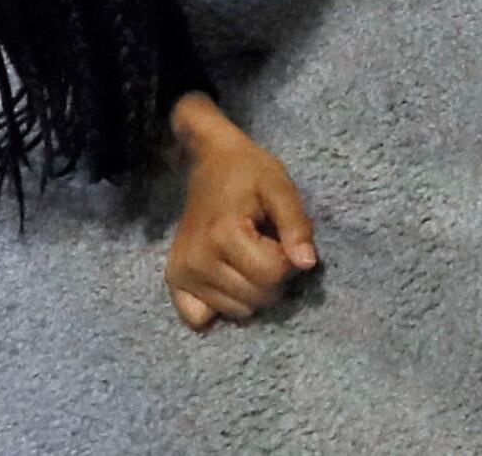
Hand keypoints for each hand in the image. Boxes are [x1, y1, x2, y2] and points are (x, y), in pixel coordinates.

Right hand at [165, 99, 317, 330]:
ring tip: (245, 256)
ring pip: (236, 311)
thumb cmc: (250, 173)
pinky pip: (199, 319)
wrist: (208, 162)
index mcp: (224, 234)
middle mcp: (197, 260)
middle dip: (272, 276)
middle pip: (257, 298)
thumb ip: (297, 226)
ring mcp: (181, 274)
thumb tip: (307, 264)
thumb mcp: (281, 189)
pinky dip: (220, 306)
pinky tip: (227, 279)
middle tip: (264, 244)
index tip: (280, 237)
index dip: (288, 259)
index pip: (274, 275)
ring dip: (250, 290)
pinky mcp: (173, 281)